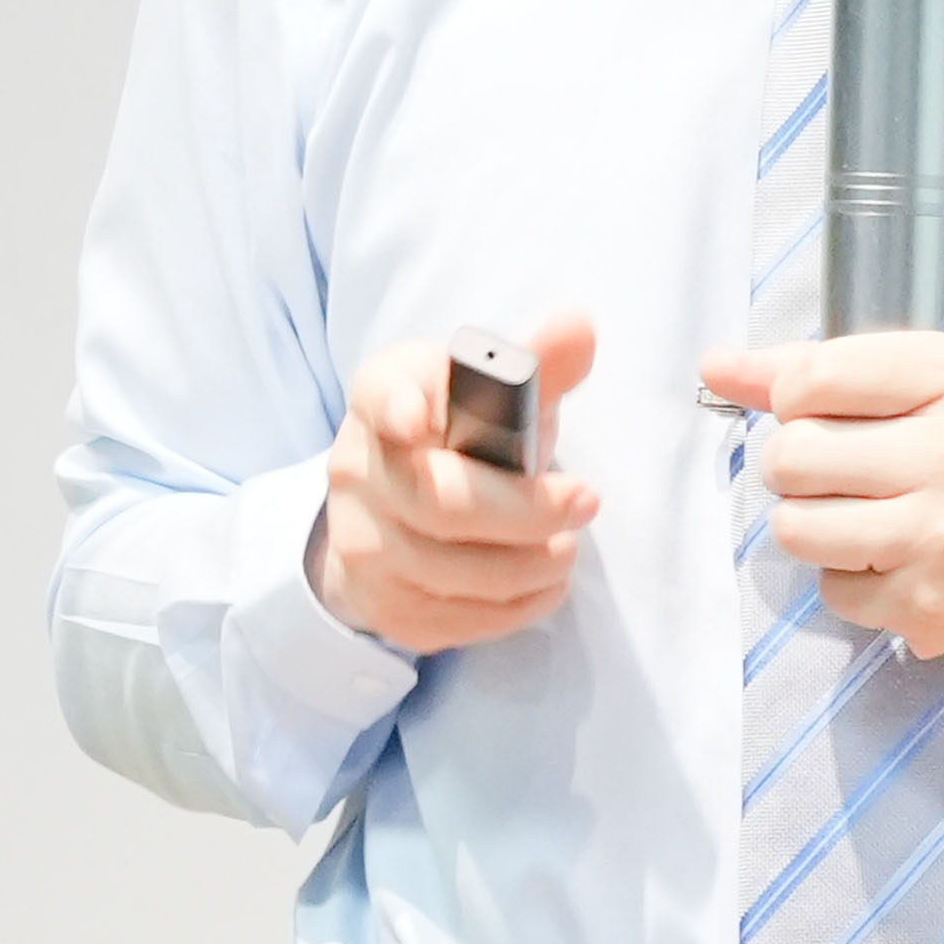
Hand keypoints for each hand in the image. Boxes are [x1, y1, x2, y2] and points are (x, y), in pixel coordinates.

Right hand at [312, 314, 601, 652]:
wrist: (395, 515)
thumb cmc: (461, 440)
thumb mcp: (493, 393)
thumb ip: (540, 364)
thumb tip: (581, 326)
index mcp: (383, 396)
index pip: (381, 393)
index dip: (397, 405)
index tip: (415, 418)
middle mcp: (358, 468)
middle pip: (442, 500)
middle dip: (527, 509)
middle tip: (585, 502)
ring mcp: (362, 543)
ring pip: (457, 571)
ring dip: (534, 564)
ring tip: (567, 548)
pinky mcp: (383, 605)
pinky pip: (460, 617)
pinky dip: (518, 605)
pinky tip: (542, 582)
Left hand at [697, 331, 943, 666]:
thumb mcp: (934, 382)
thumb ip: (820, 369)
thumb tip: (714, 368)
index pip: (810, 378)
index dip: (794, 400)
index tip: (825, 413)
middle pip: (790, 456)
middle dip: (797, 467)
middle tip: (843, 472)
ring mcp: (943, 534)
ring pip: (795, 528)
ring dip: (813, 526)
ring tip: (864, 517)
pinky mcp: (930, 604)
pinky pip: (831, 589)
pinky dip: (852, 578)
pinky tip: (899, 561)